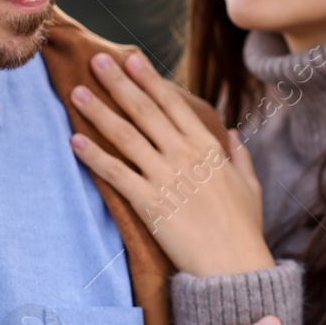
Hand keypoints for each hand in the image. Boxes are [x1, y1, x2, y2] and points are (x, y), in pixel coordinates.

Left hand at [69, 51, 273, 277]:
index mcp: (208, 147)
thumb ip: (240, 156)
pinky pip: (116, 174)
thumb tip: (232, 134)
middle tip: (97, 60)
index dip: (149, 79)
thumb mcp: (250, 186)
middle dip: (119, 83)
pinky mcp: (149, 203)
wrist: (233, 265)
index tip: (132, 59)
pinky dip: (94, 156)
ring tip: (77, 92)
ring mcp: (165, 177)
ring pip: (126, 136)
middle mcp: (184, 155)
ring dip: (99, 112)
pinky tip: (75, 141)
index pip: (173, 104)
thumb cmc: (244, 229)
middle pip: (145, 111)